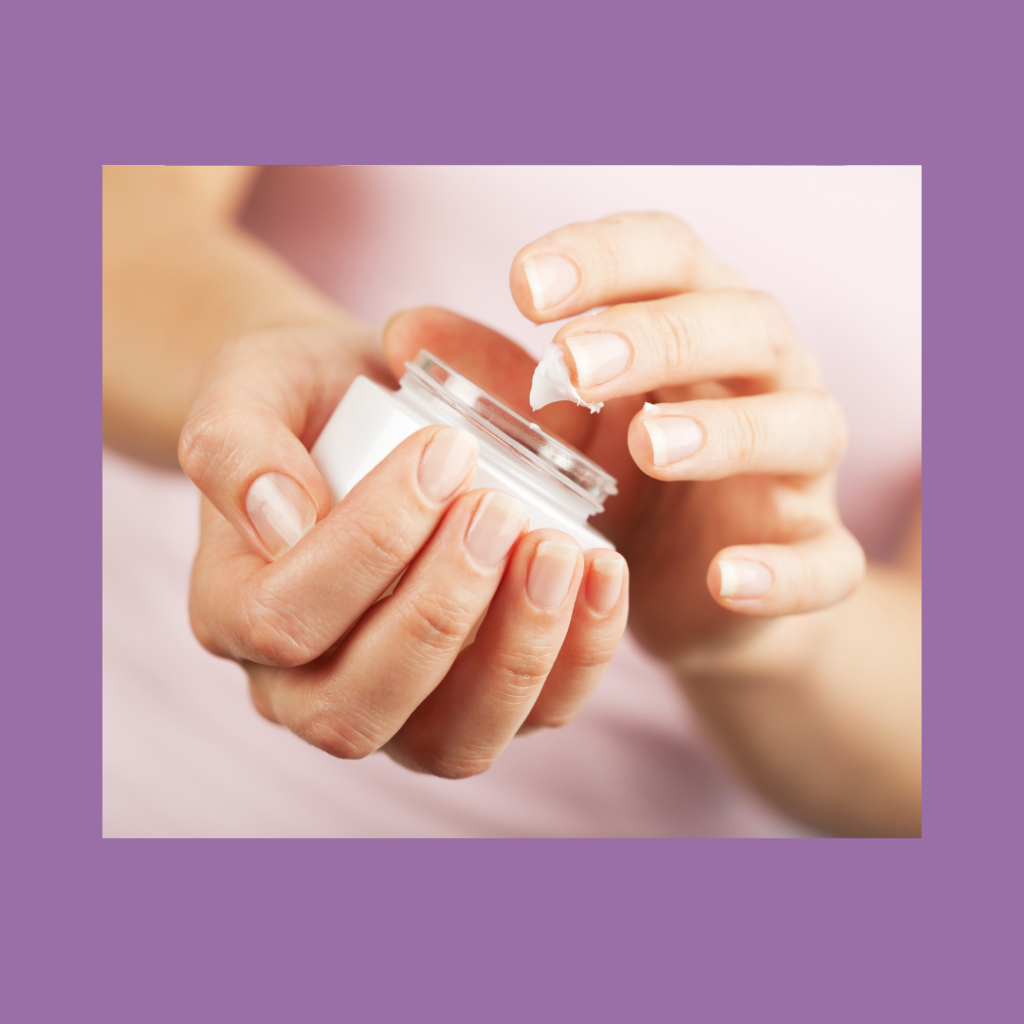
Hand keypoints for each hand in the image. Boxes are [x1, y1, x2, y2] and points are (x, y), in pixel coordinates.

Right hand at [179, 326, 627, 776]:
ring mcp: (395, 708)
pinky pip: (531, 718)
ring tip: (559, 549)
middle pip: (360, 705)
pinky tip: (601, 570)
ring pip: (451, 741)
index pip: (285, 620)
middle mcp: (302, 687)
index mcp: (234, 611)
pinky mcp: (476, 701)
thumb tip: (279, 517)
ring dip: (515, 651)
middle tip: (500, 508)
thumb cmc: (307, 399)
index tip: (444, 451)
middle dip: (441, 609)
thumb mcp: (252, 384)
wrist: (363, 410)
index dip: (369, 545)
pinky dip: (578, 656)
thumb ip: (236, 444)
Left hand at [382, 212, 863, 665]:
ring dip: (728, 433)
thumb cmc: (625, 490)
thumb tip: (405, 332)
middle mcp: (764, 380)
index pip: (668, 257)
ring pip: (801, 426)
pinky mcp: (817, 554)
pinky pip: (827, 560)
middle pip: (742, 325)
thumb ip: (495, 382)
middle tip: (573, 366)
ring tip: (648, 449)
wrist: (697, 592)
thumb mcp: (560, 434)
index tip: (522, 284)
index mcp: (696, 329)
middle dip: (659, 337)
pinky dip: (784, 569)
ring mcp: (799, 471)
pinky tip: (725, 578)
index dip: (604, 259)